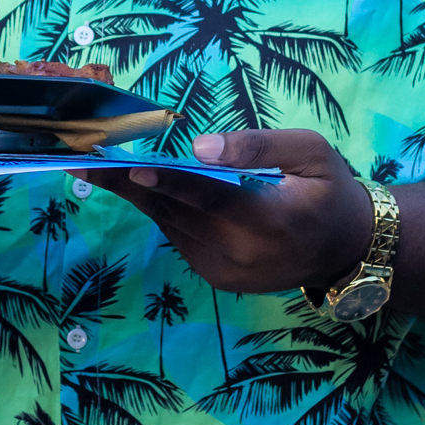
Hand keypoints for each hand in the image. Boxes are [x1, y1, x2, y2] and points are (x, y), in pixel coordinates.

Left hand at [89, 127, 375, 299]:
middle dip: (126, 182)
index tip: (126, 164)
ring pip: (171, 225)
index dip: (166, 179)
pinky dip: (161, 209)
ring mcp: (225, 272)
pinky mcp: (215, 278)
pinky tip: (138, 182)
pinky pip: (180, 237)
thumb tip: (201, 147)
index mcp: (268, 221)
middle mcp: (240, 254)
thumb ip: (259, 146)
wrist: (345, 250)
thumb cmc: (329, 189)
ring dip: (136, 193)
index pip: (208, 197)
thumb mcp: (312, 153)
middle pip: (175, 212)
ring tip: (95, 164)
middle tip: (80, 157)